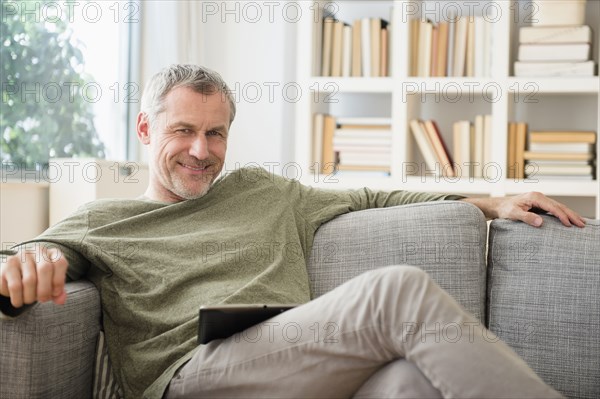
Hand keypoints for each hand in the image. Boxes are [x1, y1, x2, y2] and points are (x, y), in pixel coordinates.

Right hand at [0, 246, 67, 307]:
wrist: (14, 274)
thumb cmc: (37, 279)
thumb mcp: (50, 283)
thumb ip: (57, 291)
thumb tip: (61, 300)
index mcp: (52, 253)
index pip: (60, 262)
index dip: (59, 281)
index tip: (55, 293)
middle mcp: (38, 251)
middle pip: (45, 269)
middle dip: (45, 290)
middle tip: (42, 300)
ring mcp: (21, 256)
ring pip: (29, 280)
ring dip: (30, 296)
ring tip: (29, 300)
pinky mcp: (7, 265)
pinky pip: (14, 286)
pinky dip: (17, 298)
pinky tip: (18, 300)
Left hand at [462, 192, 585, 227]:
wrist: (499, 206)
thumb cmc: (505, 210)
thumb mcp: (513, 214)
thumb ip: (526, 217)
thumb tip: (540, 222)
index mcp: (535, 197)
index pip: (552, 207)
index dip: (562, 216)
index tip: (569, 224)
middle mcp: (539, 197)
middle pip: (559, 206)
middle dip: (571, 215)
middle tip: (582, 225)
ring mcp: (540, 200)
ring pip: (559, 207)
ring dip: (570, 215)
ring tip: (581, 223)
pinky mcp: (540, 205)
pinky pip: (554, 210)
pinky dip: (563, 215)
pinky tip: (570, 220)